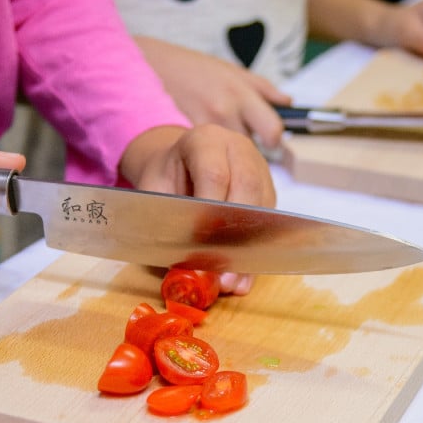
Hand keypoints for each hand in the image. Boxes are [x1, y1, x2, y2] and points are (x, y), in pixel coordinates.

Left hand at [119, 124, 275, 293]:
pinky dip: (253, 254)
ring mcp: (260, 170)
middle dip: (233, 234)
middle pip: (247, 189)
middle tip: (219, 269)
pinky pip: (269, 225)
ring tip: (230, 282)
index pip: (214, 173)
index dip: (209, 210)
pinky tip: (241, 278)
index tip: (200, 242)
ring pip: (263, 210)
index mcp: (206, 140)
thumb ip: (163, 218)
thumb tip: (180, 265)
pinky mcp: (269, 194)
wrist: (180, 164)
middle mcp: (239, 150)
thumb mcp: (153, 190)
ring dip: (247, 250)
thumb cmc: (166, 178)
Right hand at [134, 37, 291, 148]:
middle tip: (240, 152)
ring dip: (227, 159)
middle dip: (247, 153)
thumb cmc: (194, 70)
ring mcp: (204, 126)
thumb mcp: (232, 72)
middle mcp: (225, 111)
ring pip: (227, 158)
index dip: (273, 141)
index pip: (272, 130)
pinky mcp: (185, 138)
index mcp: (241, 94)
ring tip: (220, 152)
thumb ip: (263, 89)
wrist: (153, 69)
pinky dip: (207, 161)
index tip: (269, 143)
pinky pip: (205, 160)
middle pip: (250, 149)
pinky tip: (202, 154)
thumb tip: (287, 103)